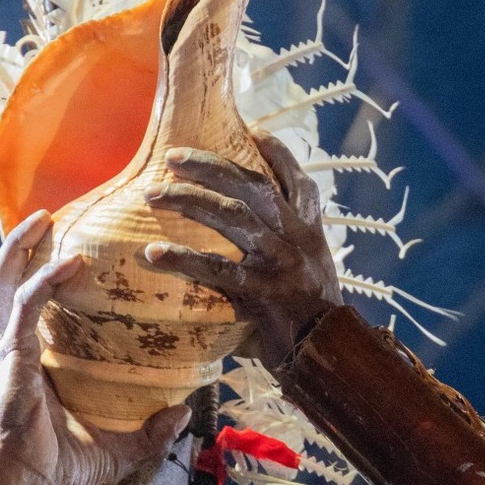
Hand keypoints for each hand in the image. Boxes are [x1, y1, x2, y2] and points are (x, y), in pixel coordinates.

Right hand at [0, 211, 191, 484]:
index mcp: (28, 363)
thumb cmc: (53, 471)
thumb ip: (146, 434)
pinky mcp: (11, 360)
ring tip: (43, 219)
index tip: (64, 246)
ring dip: (21, 248)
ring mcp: (6, 353)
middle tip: (46, 214)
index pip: (24, 306)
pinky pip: (24, 308)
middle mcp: (10, 350)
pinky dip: (44, 281)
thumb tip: (183, 416)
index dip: (35, 274)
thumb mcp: (113, 451)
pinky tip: (69, 262)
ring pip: (3, 283)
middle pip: (4, 282)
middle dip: (20, 245)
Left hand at [139, 133, 341, 371]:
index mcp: (310, 230)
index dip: (276, 152)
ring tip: (153, 194)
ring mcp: (281, 262)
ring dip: (190, 199)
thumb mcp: (312, 271)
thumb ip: (286, 248)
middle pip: (252, 185)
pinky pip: (217, 269)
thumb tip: (250, 233)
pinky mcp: (263, 291)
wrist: (332, 355)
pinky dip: (182, 259)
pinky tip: (153, 254)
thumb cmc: (312, 317)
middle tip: (172, 156)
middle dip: (211, 165)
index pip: (296, 179)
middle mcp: (298, 237)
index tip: (252, 129)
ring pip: (233, 216)